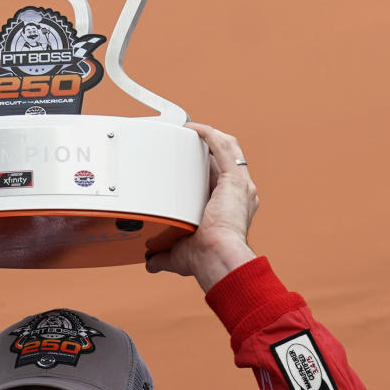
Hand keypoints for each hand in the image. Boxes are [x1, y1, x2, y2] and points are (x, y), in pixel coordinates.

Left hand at [146, 123, 258, 291]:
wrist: (218, 259)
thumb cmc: (206, 259)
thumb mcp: (180, 254)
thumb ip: (163, 254)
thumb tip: (149, 261)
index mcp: (232, 207)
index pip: (219, 178)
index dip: (204, 167)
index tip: (185, 161)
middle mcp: (240, 194)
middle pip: (224, 159)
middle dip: (205, 147)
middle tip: (182, 140)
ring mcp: (240, 185)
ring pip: (228, 148)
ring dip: (208, 135)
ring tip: (187, 129)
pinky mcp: (235, 179)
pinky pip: (223, 147)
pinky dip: (208, 134)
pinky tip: (192, 128)